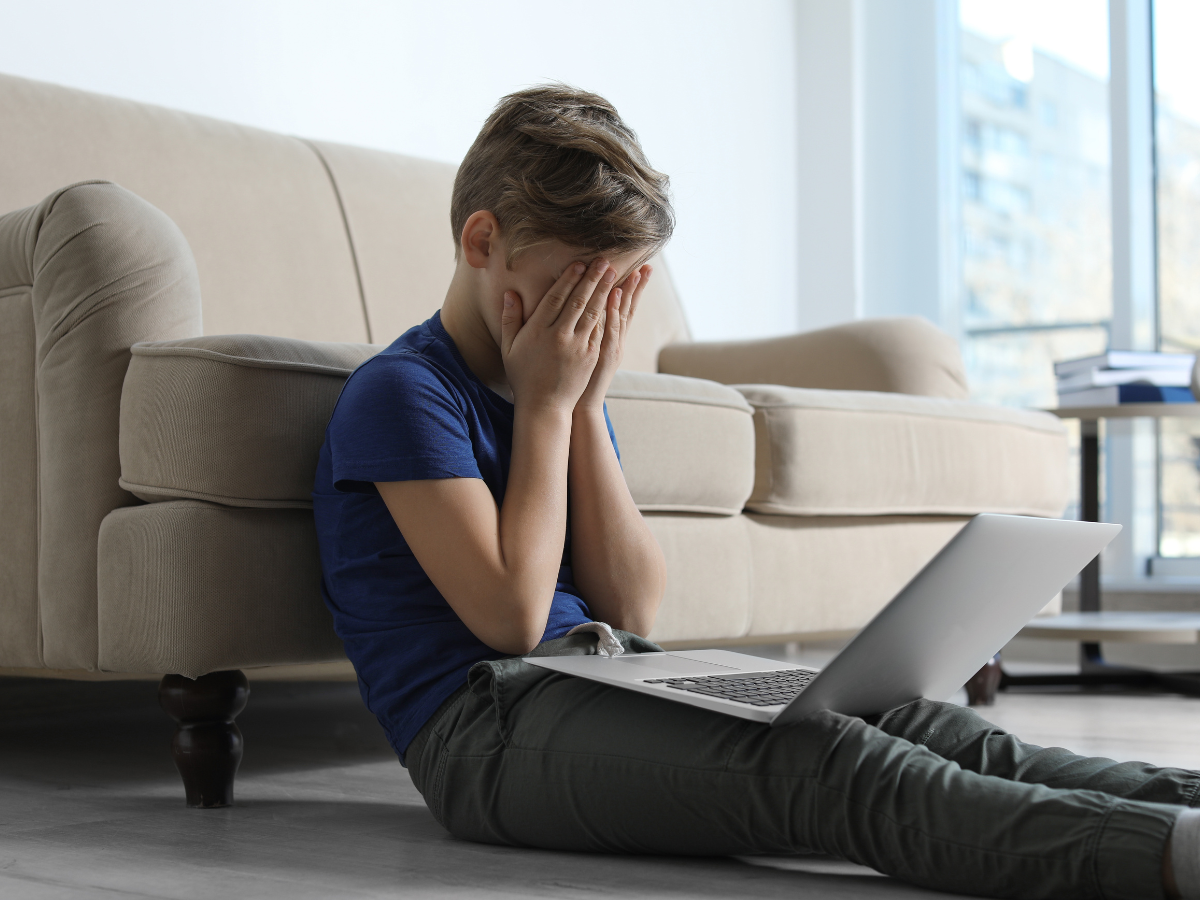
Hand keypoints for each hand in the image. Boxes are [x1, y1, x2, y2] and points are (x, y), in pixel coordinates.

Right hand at [501, 257, 618, 412]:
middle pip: (578, 301)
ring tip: (612, 273)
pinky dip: (608, 313)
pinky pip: (600, 330)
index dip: (569, 279)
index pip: (556, 298)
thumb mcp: (510, 348)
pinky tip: (615, 299)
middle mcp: (560, 336)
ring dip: (604, 291)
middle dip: (592, 278)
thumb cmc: (523, 376)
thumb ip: (510, 319)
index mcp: (538, 331)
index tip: (579, 264)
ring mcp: (578, 347)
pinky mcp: (590, 356)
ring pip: (593, 313)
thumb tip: (509, 293)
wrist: (544, 406)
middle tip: (603, 260)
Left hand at [576, 265, 651, 411]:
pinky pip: (609, 329)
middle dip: (637, 287)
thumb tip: (585, 313)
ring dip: (628, 293)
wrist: (579, 405)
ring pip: (621, 315)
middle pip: (628, 308)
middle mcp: (614, 340)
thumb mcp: (585, 352)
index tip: (637, 269)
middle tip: (647, 266)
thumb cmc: (576, 379)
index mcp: (610, 337)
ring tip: (635, 272)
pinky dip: (613, 312)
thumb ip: (587, 332)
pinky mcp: (603, 354)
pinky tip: (614, 295)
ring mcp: (611, 347)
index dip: (631, 289)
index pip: (623, 308)